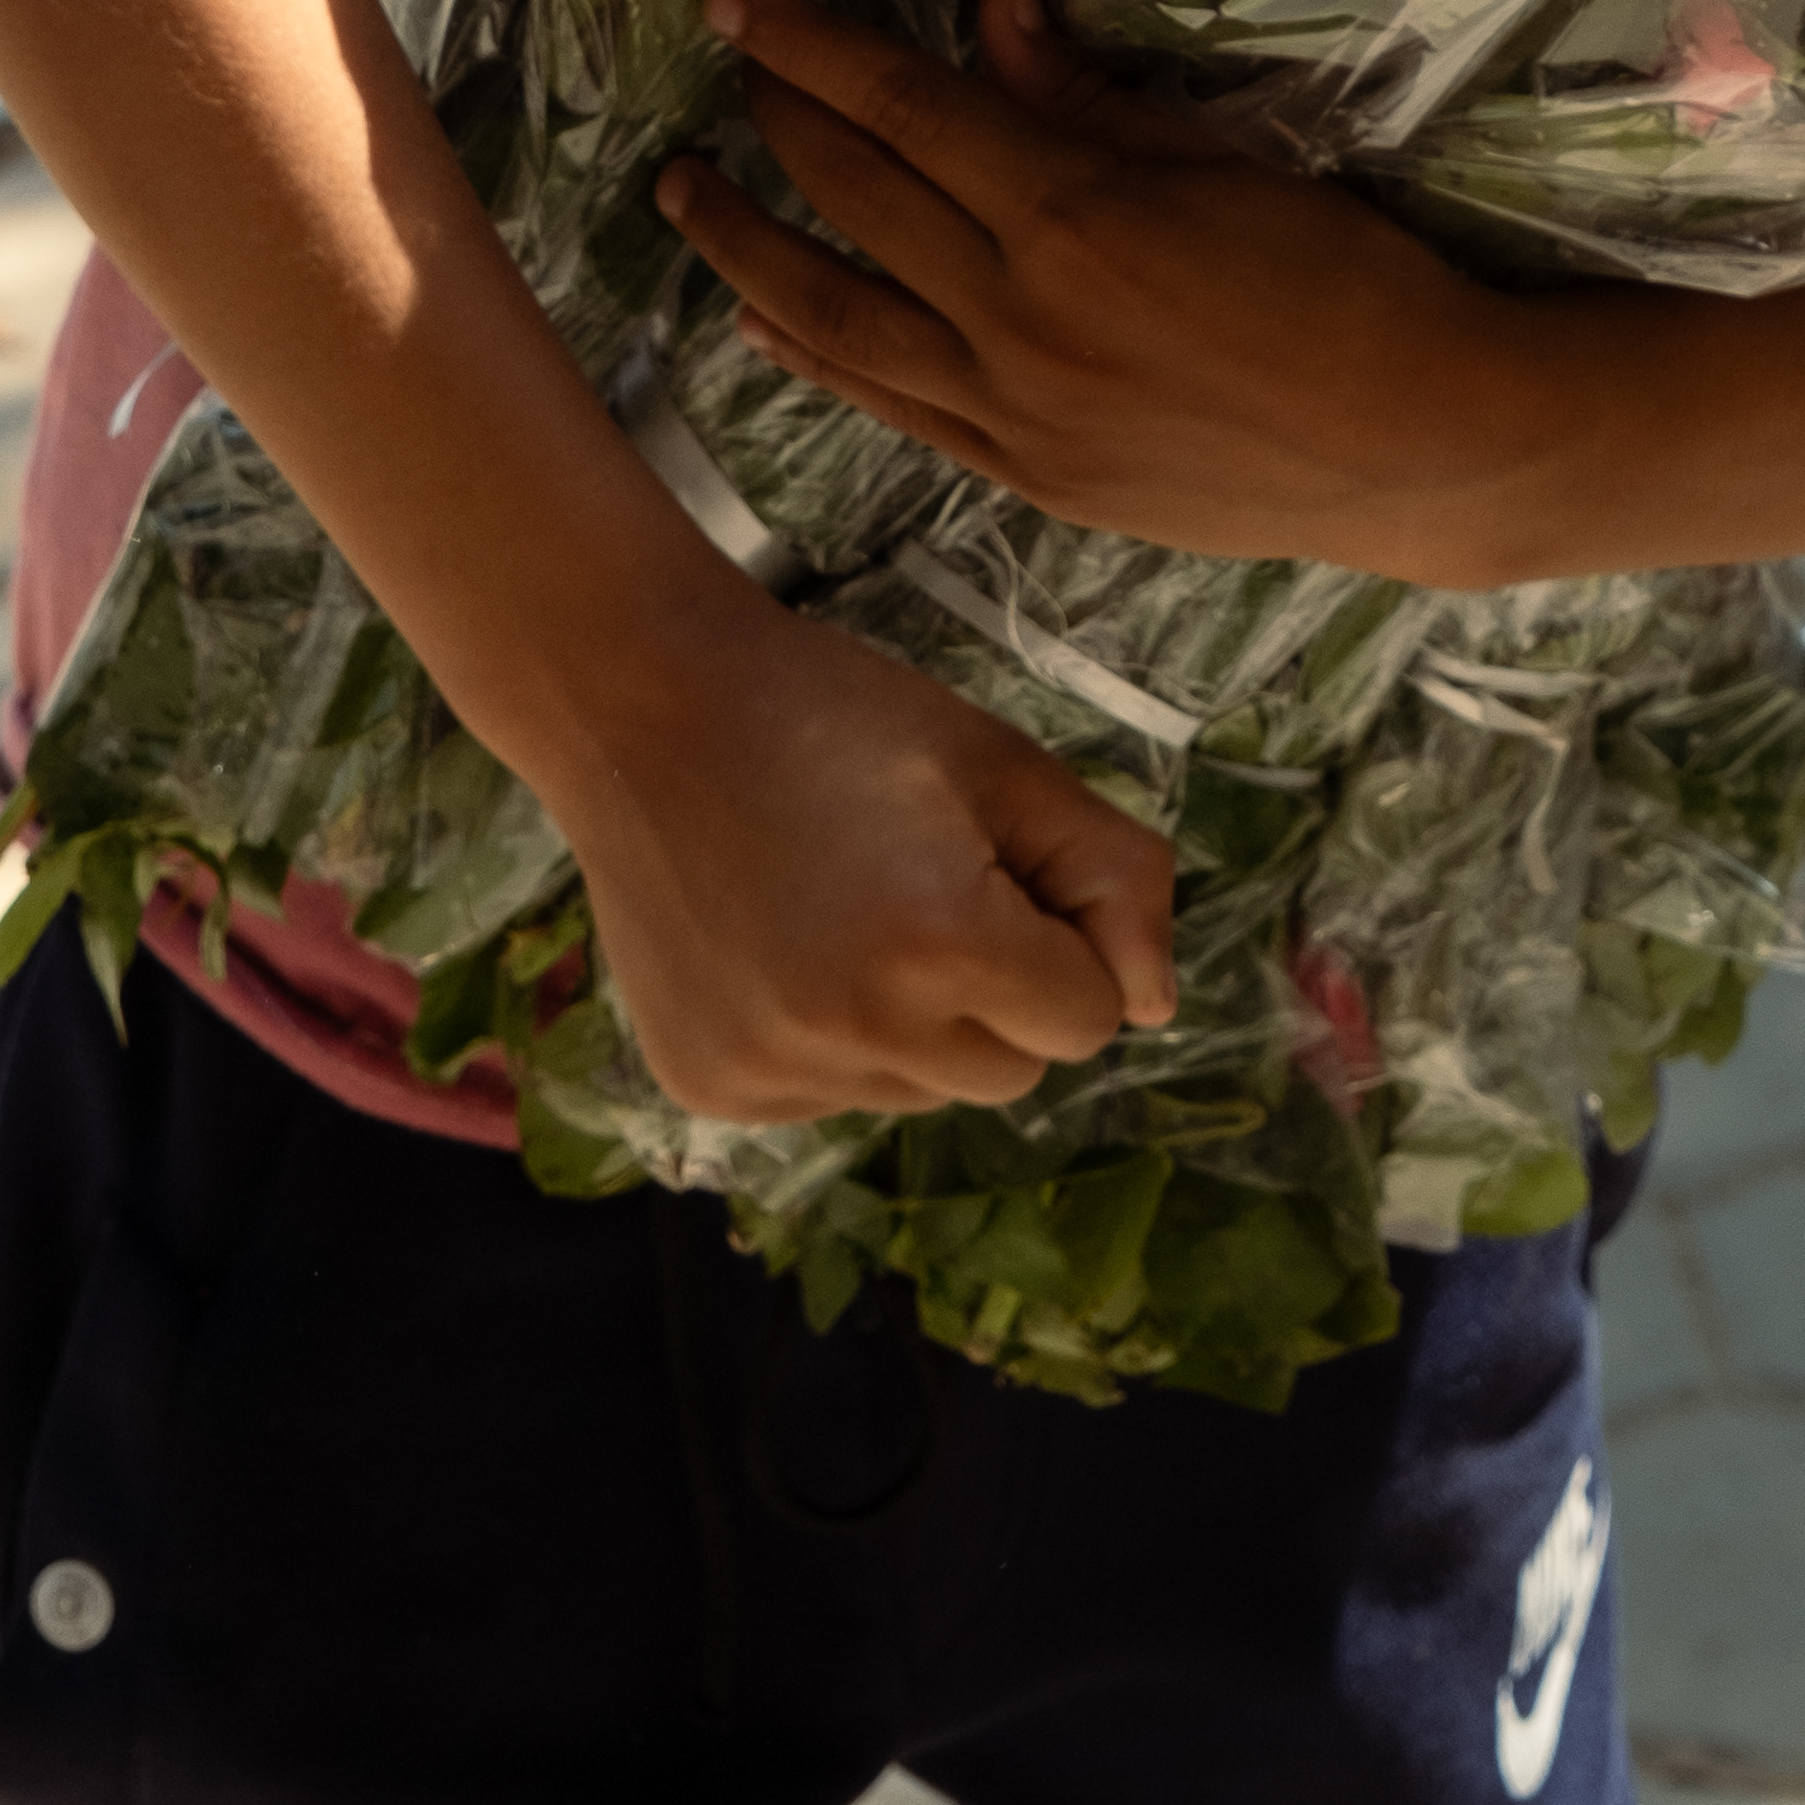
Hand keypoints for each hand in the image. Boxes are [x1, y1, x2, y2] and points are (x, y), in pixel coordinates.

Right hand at [545, 542, 1177, 1128]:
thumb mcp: (1002, 765)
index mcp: (944, 943)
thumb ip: (1112, 876)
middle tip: (922, 880)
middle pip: (1010, 1071)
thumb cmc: (840, 716)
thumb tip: (1158, 1010)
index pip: (1089, 1019)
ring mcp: (774, 1070)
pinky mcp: (712, 1085)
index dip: (1062, 939)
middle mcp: (859, 1031)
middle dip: (997, 991)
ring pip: (923, 1093)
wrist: (646, 706)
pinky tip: (784, 945)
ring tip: (847, 907)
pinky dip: (830, 1042)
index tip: (996, 867)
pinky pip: (831, 1098)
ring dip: (916, 1024)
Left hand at [661, 0, 1544, 582]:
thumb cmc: (1347, 281)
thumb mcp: (1225, 160)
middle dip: (774, 123)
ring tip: (685, 196)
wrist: (1418, 447)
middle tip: (722, 69)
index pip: (902, 108)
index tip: (736, 1)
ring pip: (838, 317)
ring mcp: (1015, 412)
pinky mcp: (1031, 478)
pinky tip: (766, 322)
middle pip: (855, 201)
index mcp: (1072, 215)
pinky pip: (890, 407)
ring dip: (747, 248)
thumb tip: (992, 13)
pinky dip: (815, 357)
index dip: (808, 48)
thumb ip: (1089, 98)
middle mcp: (1019, 318)